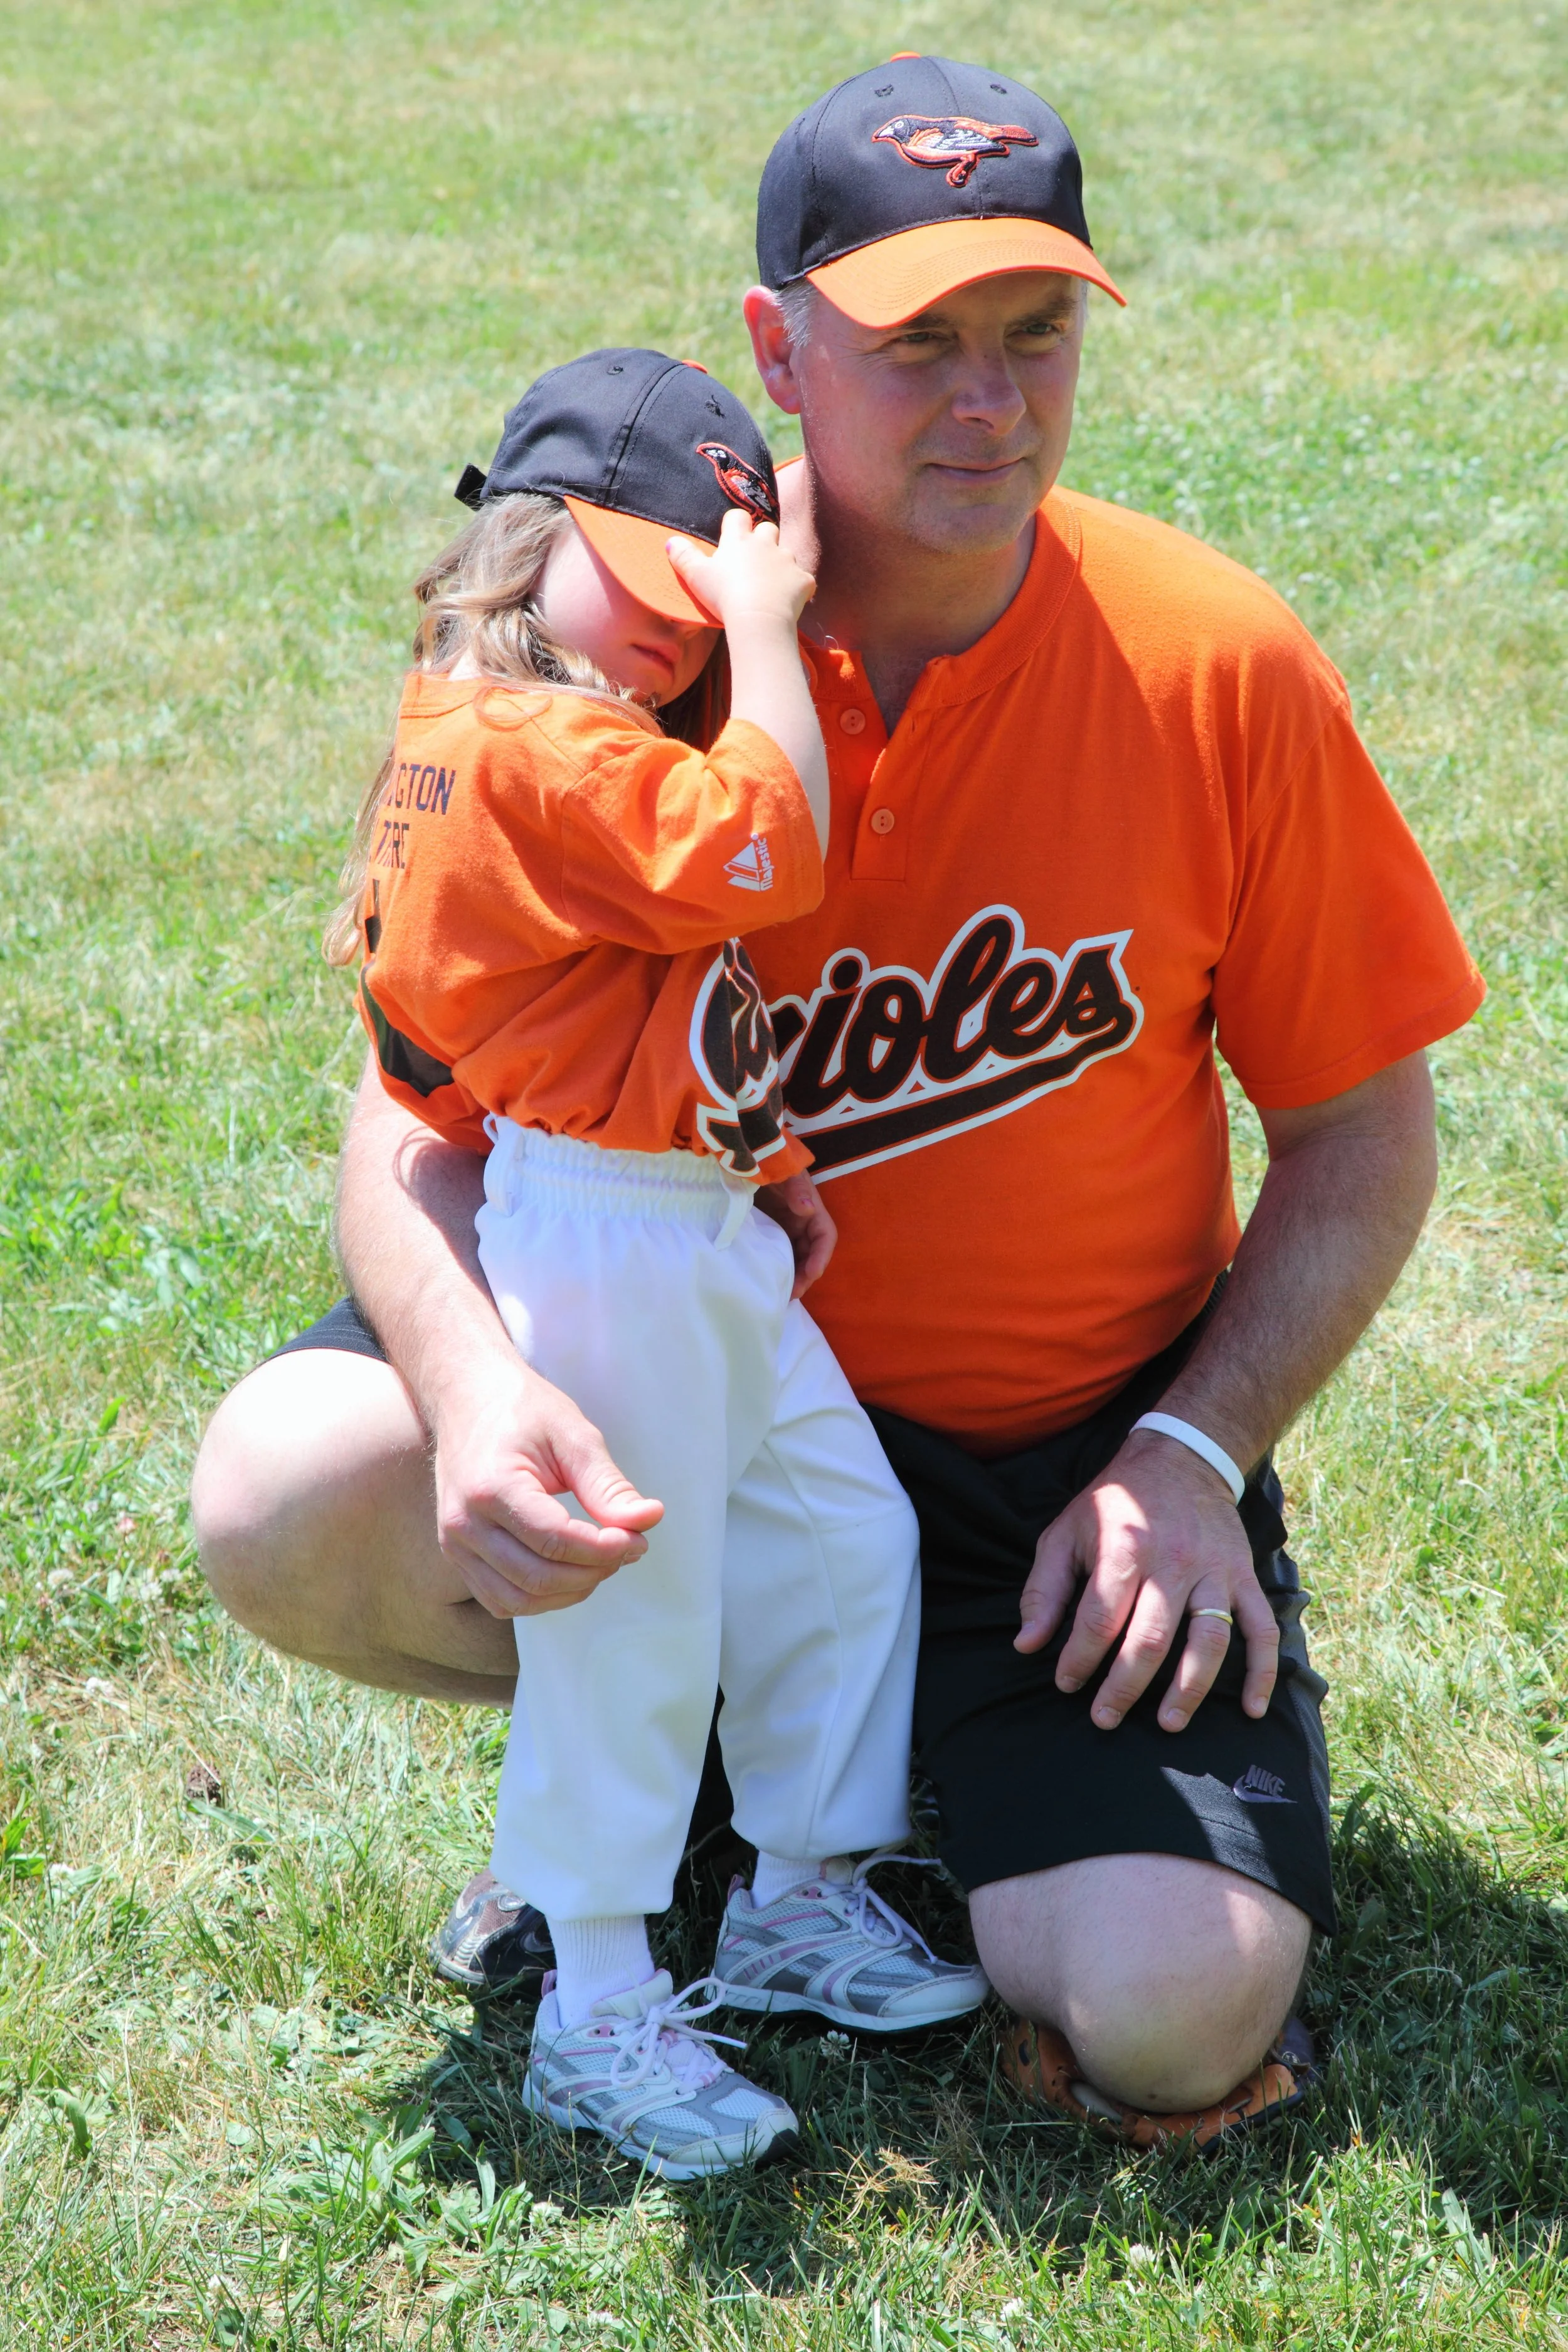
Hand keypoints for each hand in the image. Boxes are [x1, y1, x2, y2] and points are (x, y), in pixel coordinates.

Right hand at [431, 1361, 663, 1620]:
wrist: (469, 1400)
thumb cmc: (520, 1410)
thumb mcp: (573, 1435)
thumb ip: (607, 1485)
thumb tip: (646, 1520)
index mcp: (491, 1488)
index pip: (555, 1541)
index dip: (603, 1550)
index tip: (636, 1538)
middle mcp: (464, 1523)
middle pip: (537, 1577)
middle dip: (593, 1572)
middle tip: (627, 1547)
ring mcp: (455, 1544)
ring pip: (518, 1600)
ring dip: (569, 1592)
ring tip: (600, 1561)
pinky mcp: (457, 1555)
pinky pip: (499, 1600)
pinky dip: (540, 1597)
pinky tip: (568, 1572)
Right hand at [666, 507, 816, 632]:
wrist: (758, 620)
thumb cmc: (724, 596)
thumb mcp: (696, 576)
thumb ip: (683, 557)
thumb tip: (671, 542)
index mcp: (739, 540)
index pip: (737, 517)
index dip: (734, 524)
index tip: (729, 536)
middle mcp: (766, 544)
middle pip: (768, 528)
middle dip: (763, 538)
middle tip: (753, 560)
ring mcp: (788, 561)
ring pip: (787, 553)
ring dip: (779, 564)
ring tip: (769, 585)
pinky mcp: (803, 580)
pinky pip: (803, 579)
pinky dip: (797, 587)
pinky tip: (787, 601)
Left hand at [754, 1171, 835, 1297]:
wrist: (746, 1157)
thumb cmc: (770, 1160)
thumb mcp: (785, 1169)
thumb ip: (796, 1186)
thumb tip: (808, 1209)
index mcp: (810, 1208)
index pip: (825, 1236)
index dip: (821, 1256)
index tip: (812, 1273)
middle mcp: (801, 1222)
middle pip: (811, 1254)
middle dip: (805, 1276)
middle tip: (791, 1293)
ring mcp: (785, 1229)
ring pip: (795, 1258)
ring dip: (792, 1277)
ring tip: (780, 1294)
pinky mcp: (768, 1233)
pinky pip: (777, 1254)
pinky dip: (775, 1269)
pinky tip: (766, 1281)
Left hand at [1014, 1428, 1278, 1731]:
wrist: (1181, 1458)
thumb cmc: (1115, 1503)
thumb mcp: (1065, 1532)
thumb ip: (1045, 1590)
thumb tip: (1027, 1645)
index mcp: (1124, 1549)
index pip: (1099, 1618)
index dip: (1079, 1658)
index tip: (1067, 1683)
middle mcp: (1172, 1562)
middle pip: (1151, 1638)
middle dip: (1125, 1687)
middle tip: (1105, 1719)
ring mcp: (1214, 1571)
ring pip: (1209, 1640)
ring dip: (1190, 1689)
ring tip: (1168, 1724)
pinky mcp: (1243, 1577)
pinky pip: (1261, 1629)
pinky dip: (1264, 1672)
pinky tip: (1253, 1710)